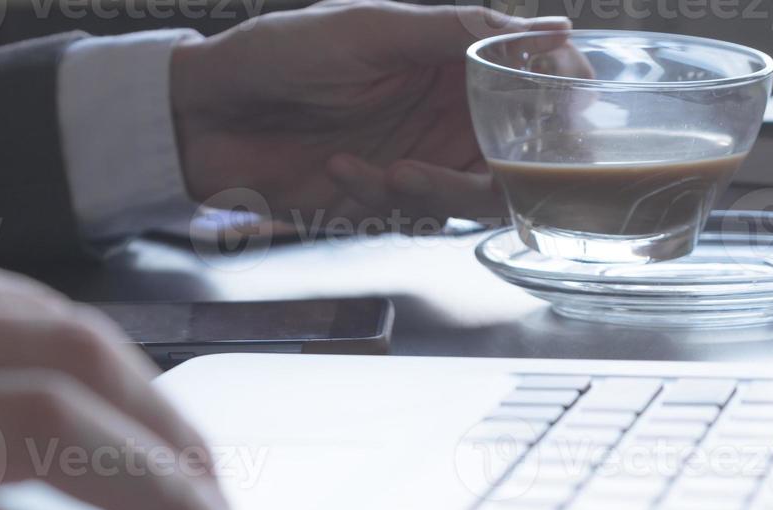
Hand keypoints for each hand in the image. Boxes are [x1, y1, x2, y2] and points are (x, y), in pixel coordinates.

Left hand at [171, 1, 569, 229]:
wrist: (205, 114)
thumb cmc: (280, 55)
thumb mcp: (373, 30)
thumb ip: (459, 32)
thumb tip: (554, 29)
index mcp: (449, 62)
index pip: (530, 94)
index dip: (556, 117)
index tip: (567, 135)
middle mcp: (439, 113)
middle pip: (506, 163)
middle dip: (485, 178)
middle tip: (446, 171)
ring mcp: (410, 157)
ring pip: (459, 201)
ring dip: (424, 193)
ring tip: (378, 171)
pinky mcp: (375, 197)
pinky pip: (405, 217)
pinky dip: (375, 200)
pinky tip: (336, 171)